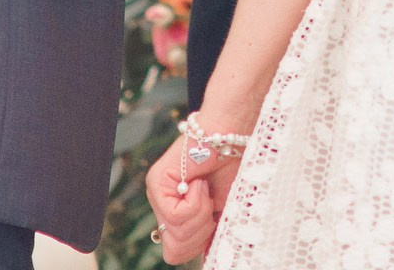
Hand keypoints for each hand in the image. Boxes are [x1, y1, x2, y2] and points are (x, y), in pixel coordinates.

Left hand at [144, 130, 237, 263]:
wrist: (236, 136)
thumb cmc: (237, 170)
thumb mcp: (226, 212)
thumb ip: (213, 235)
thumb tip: (210, 261)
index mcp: (179, 217)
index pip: (176, 253)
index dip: (199, 243)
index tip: (216, 220)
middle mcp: (164, 208)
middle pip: (174, 251)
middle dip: (201, 233)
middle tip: (212, 206)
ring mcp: (158, 195)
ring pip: (176, 234)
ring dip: (201, 216)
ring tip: (207, 191)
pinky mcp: (156, 183)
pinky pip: (176, 216)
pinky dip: (197, 201)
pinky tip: (200, 182)